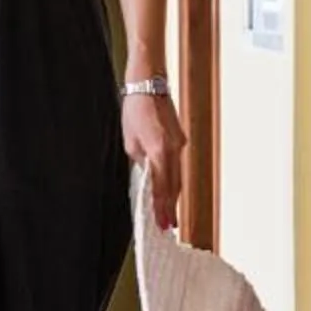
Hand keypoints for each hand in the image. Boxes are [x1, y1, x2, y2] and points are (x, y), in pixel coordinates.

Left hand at [123, 93, 185, 231]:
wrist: (149, 84)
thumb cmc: (135, 110)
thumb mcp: (130, 140)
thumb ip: (140, 160)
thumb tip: (147, 173)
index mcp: (159, 150)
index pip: (161, 186)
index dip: (162, 207)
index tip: (163, 224)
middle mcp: (174, 149)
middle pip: (174, 185)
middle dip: (170, 207)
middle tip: (168, 226)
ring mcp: (179, 144)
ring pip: (178, 175)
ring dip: (173, 195)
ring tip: (169, 213)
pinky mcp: (180, 138)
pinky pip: (177, 164)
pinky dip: (173, 178)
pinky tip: (169, 188)